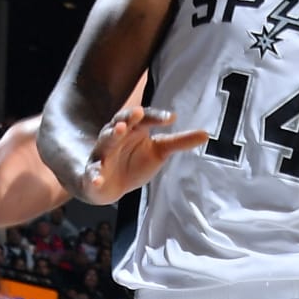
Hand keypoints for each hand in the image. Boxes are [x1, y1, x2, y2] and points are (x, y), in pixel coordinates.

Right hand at [83, 105, 209, 204]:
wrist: (108, 186)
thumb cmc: (134, 163)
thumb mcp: (159, 151)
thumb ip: (179, 142)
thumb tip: (206, 133)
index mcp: (133, 129)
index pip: (144, 118)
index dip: (156, 117)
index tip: (172, 118)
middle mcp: (116, 137)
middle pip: (121, 122)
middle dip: (128, 117)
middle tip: (137, 112)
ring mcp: (102, 154)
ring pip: (106, 141)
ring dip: (112, 135)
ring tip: (119, 130)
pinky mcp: (92, 173)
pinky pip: (92, 173)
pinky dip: (93, 176)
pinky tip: (97, 180)